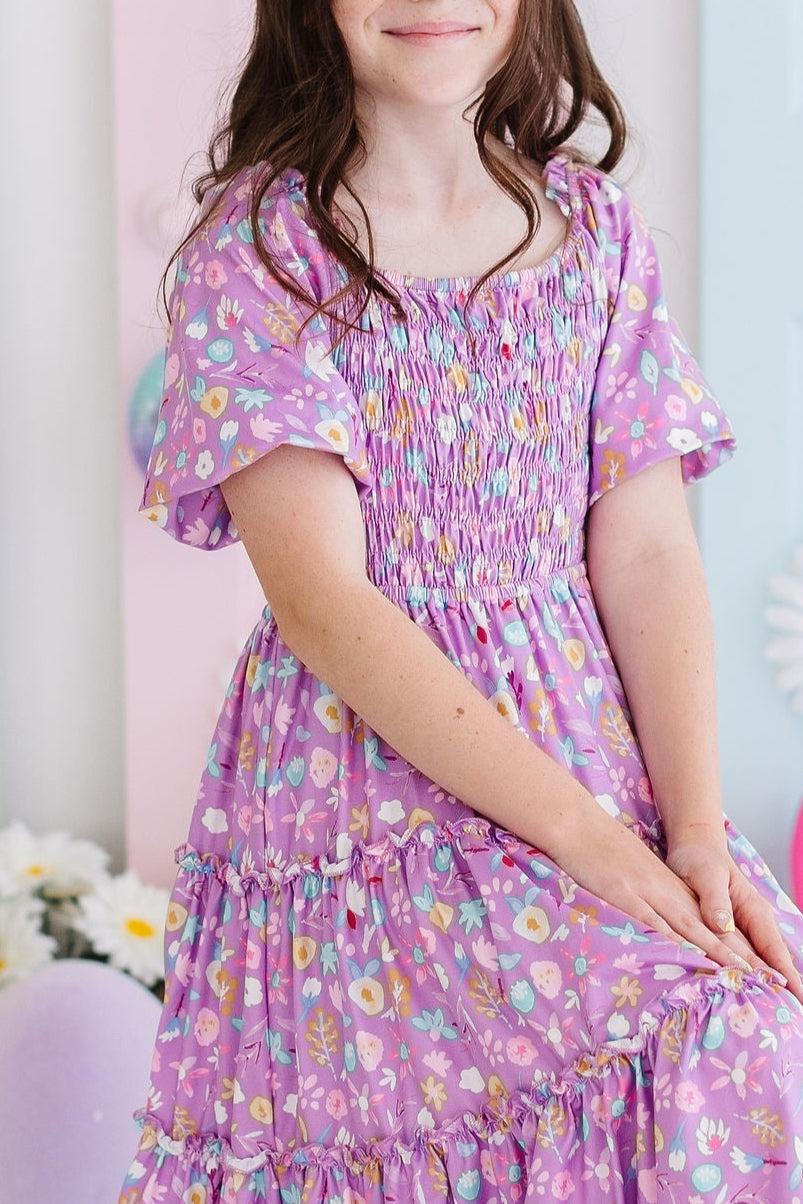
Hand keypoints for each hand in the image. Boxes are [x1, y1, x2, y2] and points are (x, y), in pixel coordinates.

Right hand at [543, 800, 760, 974]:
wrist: (577, 823)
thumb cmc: (599, 846)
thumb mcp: (633, 869)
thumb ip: (648, 894)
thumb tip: (657, 922)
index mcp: (667, 886)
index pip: (707, 919)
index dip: (732, 943)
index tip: (754, 965)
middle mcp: (664, 890)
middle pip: (707, 927)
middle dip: (735, 954)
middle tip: (761, 978)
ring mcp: (645, 891)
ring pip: (687, 927)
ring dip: (714, 951)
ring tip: (740, 974)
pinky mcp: (623, 894)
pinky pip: (650, 921)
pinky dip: (669, 940)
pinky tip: (684, 956)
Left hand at [666, 827, 802, 1004]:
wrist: (693, 844)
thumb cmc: (699, 858)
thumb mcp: (705, 876)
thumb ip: (715, 900)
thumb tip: (725, 926)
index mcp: (754, 911)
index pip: (776, 953)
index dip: (788, 979)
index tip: (800, 1002)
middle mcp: (753, 923)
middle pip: (774, 964)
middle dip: (785, 991)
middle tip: (793, 1021)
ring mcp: (741, 928)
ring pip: (759, 964)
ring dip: (766, 987)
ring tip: (774, 1017)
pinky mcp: (726, 931)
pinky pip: (741, 958)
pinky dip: (746, 976)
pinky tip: (744, 994)